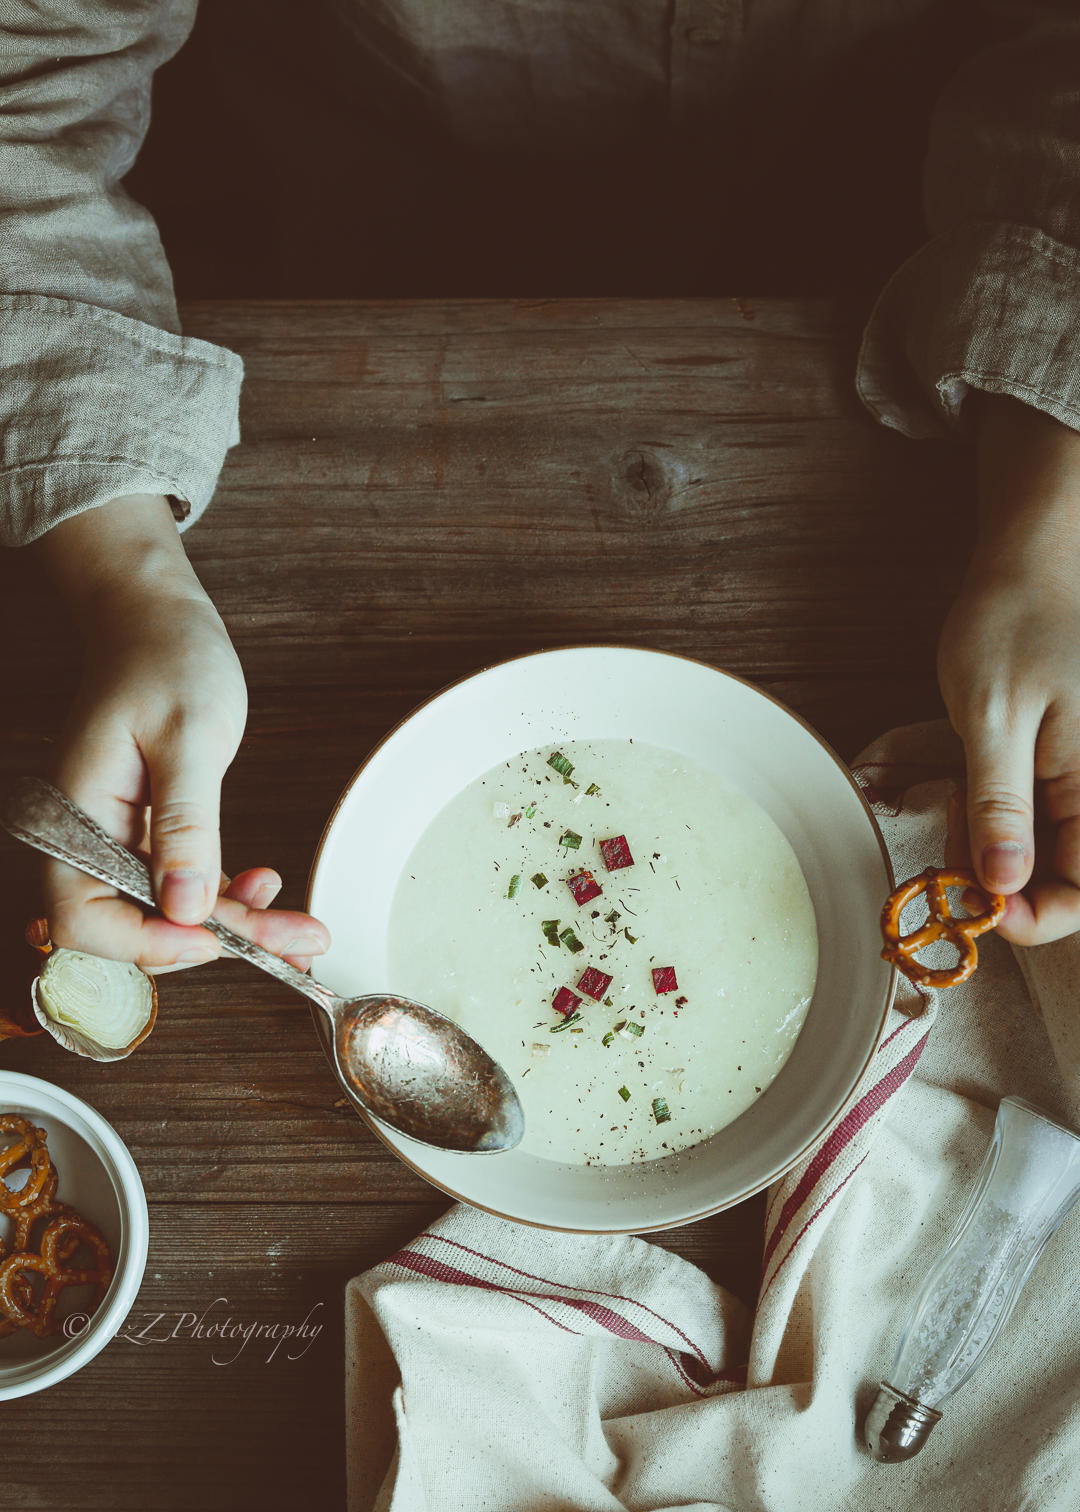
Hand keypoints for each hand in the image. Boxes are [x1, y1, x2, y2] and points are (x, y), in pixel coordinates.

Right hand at [33, 496, 330, 969]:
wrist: (156, 620)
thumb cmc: (165, 660)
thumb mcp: (188, 738)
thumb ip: (185, 824)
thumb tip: (187, 906)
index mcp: (72, 817)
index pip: (86, 920)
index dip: (150, 944)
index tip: (217, 938)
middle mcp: (85, 838)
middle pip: (136, 926)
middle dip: (217, 942)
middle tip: (297, 941)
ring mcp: (114, 839)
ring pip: (168, 912)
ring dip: (235, 926)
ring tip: (302, 928)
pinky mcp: (145, 834)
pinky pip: (182, 885)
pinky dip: (227, 898)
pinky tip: (268, 890)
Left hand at [938, 397, 1079, 944]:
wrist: (1032, 560)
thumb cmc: (1013, 624)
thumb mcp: (993, 719)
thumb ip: (1000, 807)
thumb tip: (1001, 885)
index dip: (1034, 917)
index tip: (976, 905)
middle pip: (1070, 879)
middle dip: (1011, 885)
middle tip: (954, 861)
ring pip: (1053, 852)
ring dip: (1001, 855)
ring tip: (957, 811)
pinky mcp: (1067, 765)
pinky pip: (1044, 818)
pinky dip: (1001, 821)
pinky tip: (966, 794)